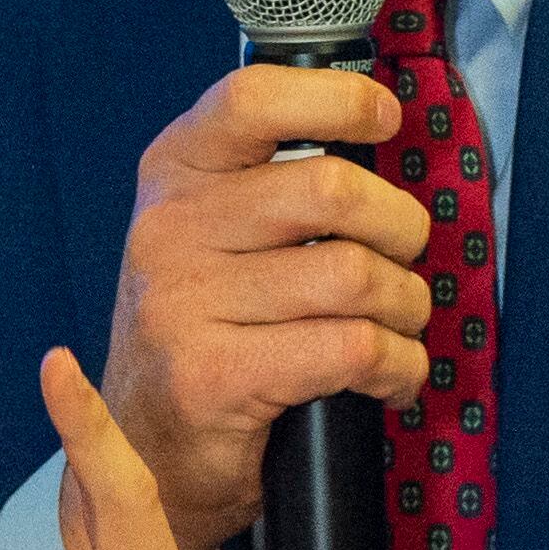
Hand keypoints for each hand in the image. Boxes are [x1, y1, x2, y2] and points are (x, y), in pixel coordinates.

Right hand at [97, 65, 433, 549]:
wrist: (142, 451)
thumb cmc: (208, 327)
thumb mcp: (216, 229)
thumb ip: (277, 174)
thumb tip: (378, 119)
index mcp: (174, 172)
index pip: (253, 98)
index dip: (337, 100)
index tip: (384, 118)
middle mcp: (168, 229)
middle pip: (331, 189)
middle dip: (401, 227)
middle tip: (405, 258)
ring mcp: (183, 305)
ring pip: (354, 275)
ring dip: (406, 306)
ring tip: (399, 326)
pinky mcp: (212, 377)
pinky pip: (351, 348)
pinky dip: (397, 366)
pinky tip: (390, 378)